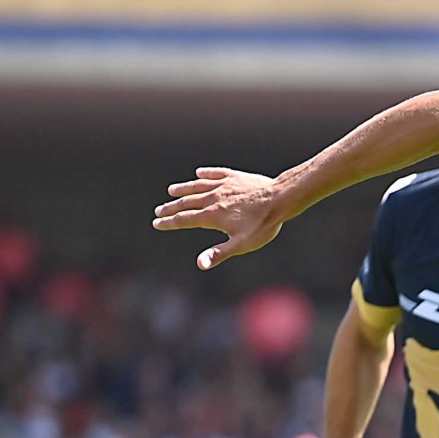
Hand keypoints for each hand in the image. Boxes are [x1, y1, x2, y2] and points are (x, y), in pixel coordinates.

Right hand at [152, 168, 286, 269]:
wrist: (281, 198)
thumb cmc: (263, 225)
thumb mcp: (242, 244)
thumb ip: (220, 253)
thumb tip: (200, 264)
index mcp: (212, 216)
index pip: (184, 220)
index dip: (169, 222)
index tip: (157, 224)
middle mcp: (213, 198)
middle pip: (186, 202)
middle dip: (171, 207)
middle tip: (159, 210)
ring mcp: (223, 185)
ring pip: (197, 186)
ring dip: (183, 189)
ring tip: (172, 191)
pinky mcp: (235, 177)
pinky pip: (215, 174)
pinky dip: (205, 174)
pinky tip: (199, 173)